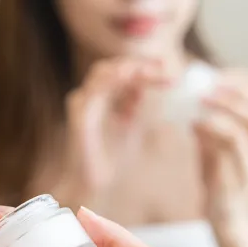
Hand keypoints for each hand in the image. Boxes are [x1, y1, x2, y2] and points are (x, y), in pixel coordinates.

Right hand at [57, 58, 171, 204]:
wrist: (97, 182)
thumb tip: (158, 80)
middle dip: (140, 64)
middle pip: (115, 66)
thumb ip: (144, 104)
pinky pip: (92, 92)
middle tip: (162, 68)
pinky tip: (126, 78)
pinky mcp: (79, 115)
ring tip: (148, 71)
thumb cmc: (115, 156)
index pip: (126, 71)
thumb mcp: (137, 124)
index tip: (168, 69)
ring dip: (126, 68)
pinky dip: (109, 81)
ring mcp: (83, 103)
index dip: (146, 67)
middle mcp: (92, 96)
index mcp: (105, 97)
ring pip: (101, 73)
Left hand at [196, 83, 247, 221]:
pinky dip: (211, 132)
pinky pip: (229, 150)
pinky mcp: (239, 178)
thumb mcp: (212, 151)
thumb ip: (208, 132)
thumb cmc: (220, 183)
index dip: (243, 90)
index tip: (218, 80)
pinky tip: (194, 125)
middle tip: (206, 90)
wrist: (224, 217)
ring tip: (199, 103)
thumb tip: (192, 108)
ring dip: (221, 111)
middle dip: (232, 96)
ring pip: (245, 128)